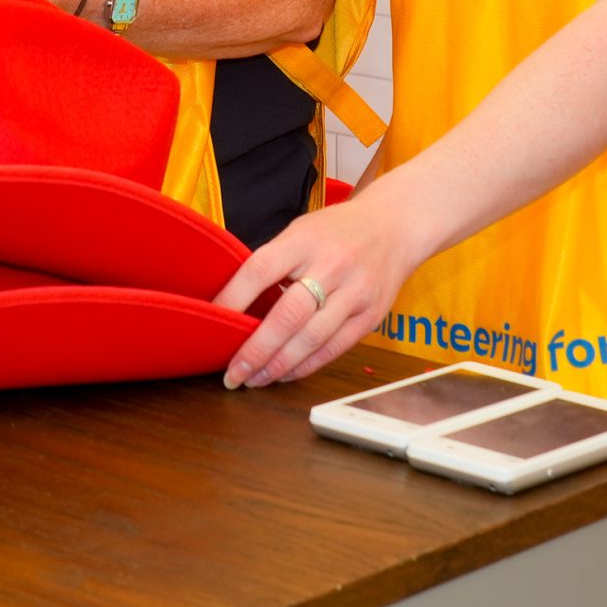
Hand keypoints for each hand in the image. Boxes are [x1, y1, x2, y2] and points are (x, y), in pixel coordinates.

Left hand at [212, 184, 430, 388]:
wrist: (394, 227)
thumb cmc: (338, 230)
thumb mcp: (300, 231)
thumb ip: (274, 261)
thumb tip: (234, 299)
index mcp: (304, 240)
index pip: (260, 270)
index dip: (233, 299)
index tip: (212, 321)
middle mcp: (331, 266)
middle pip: (287, 316)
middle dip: (255, 350)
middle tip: (232, 371)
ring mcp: (355, 293)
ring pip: (311, 339)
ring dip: (278, 365)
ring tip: (254, 379)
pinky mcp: (371, 316)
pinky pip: (334, 348)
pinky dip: (306, 366)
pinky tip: (285, 374)